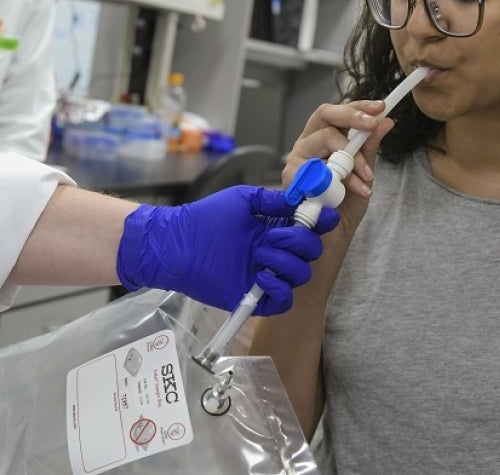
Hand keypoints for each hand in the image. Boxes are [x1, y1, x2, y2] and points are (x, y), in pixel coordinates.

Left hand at [116, 185, 338, 315]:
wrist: (178, 244)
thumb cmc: (205, 218)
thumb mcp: (241, 200)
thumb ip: (270, 200)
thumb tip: (297, 201)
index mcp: (275, 228)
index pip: (310, 228)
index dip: (321, 223)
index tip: (321, 217)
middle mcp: (276, 251)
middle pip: (311, 252)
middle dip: (299, 242)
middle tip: (273, 235)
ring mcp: (267, 275)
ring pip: (300, 275)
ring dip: (285, 262)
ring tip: (258, 254)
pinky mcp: (256, 298)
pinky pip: (283, 300)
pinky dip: (279, 289)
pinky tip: (261, 277)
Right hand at [285, 100, 393, 229]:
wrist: (332, 238)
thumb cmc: (343, 206)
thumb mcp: (363, 173)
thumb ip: (369, 148)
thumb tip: (386, 122)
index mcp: (323, 140)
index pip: (337, 114)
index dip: (357, 106)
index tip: (380, 107)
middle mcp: (308, 145)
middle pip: (324, 115)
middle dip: (351, 116)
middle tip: (372, 124)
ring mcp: (298, 160)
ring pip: (324, 138)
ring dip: (352, 157)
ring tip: (366, 178)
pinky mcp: (292, 177)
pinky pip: (320, 165)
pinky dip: (343, 179)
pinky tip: (356, 190)